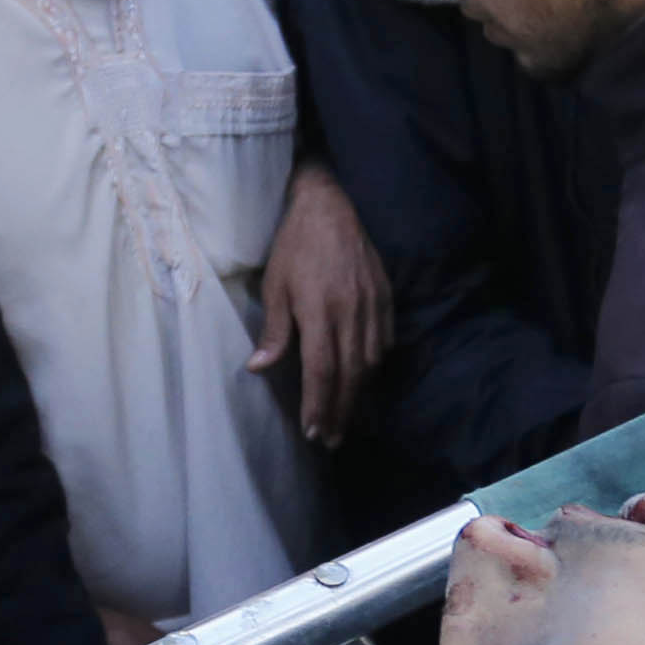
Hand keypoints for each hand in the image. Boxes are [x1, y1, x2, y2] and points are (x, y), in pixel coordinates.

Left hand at [249, 159, 392, 448]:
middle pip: (349, 375)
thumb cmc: (295, 244)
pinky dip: (375, 365)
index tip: (312, 430)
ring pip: (370, 363)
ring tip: (346, 417)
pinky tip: (366, 378)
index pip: (321, 370)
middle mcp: (350, 313)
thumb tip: (258, 368)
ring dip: (359, 395)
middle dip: (340, 411)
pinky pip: (385, 342)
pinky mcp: (386, 298)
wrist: (331, 205)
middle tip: (331, 439)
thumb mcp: (275, 284)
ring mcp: (372, 307)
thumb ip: (274, 330)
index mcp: (319, 311)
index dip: (318, 404)